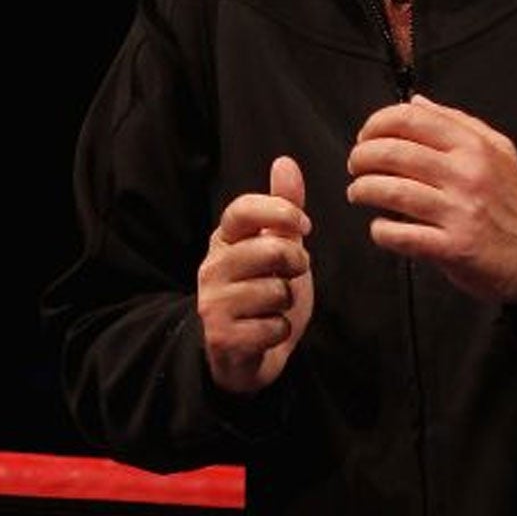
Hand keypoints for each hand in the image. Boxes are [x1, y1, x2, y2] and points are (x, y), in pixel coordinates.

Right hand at [199, 155, 312, 394]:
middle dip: (296, 264)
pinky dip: (280, 332)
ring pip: (276, 291)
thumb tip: (285, 162)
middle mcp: (211, 267)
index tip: (305, 226)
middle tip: (291, 275)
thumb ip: (282, 208)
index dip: (280, 212)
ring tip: (273, 307)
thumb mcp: (277, 247)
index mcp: (223, 240)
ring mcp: (212, 302)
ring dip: (287, 304)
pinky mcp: (220, 336)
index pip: (243, 209)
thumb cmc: (262, 294)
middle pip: (271, 250)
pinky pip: (273, 327)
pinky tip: (266, 332)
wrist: (245, 354)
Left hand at [347, 94, 516, 303]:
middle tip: (355, 165)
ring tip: (358, 193)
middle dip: (361, 157)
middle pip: (392, 152)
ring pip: (391, 191)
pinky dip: (381, 230)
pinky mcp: (454, 248)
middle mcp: (465, 174)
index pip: (409, 119)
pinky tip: (381, 227)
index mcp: (472, 146)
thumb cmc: (515, 202)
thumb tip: (417, 101)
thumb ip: (457, 123)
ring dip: (363, 190)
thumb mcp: (498, 151)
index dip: (376, 124)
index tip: (365, 136)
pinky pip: (401, 235)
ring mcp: (459, 212)